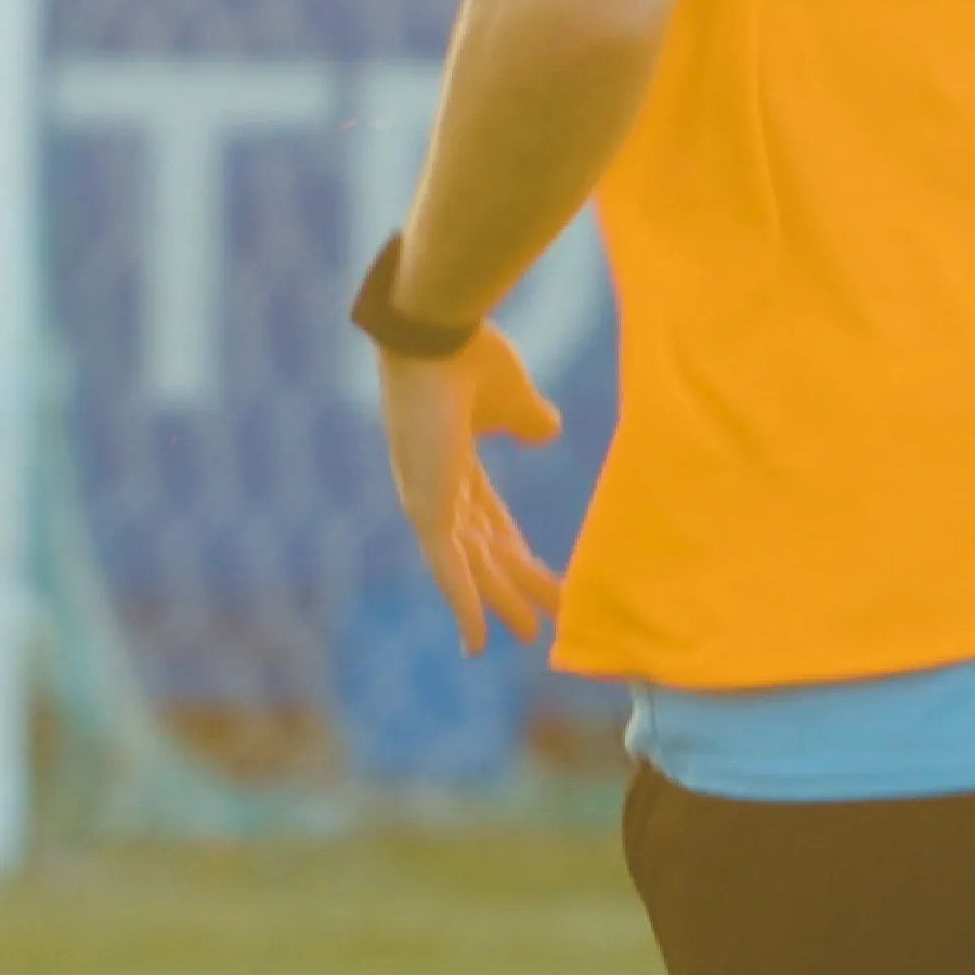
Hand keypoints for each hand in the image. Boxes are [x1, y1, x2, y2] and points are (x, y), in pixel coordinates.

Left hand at [375, 328, 563, 654]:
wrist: (438, 331)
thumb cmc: (470, 353)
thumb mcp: (515, 397)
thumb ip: (530, 418)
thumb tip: (547, 429)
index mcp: (455, 460)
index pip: (489, 520)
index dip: (515, 552)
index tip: (542, 578)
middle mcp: (437, 485)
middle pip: (482, 551)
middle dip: (511, 587)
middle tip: (536, 626)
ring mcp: (429, 499)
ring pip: (470, 567)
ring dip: (497, 604)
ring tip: (525, 638)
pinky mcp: (426, 509)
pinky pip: (449, 569)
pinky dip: (464, 606)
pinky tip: (477, 642)